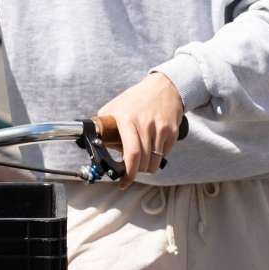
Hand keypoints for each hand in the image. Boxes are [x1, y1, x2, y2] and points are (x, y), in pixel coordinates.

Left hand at [100, 71, 184, 187]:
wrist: (164, 87)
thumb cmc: (135, 99)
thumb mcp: (114, 108)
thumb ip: (104, 128)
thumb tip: (96, 148)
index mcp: (127, 119)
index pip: (132, 154)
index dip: (129, 173)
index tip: (123, 182)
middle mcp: (145, 124)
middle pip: (144, 162)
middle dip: (136, 172)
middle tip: (131, 170)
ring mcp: (161, 128)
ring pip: (155, 162)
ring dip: (147, 167)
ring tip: (141, 160)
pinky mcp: (172, 131)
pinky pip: (164, 154)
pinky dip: (157, 156)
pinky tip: (152, 147)